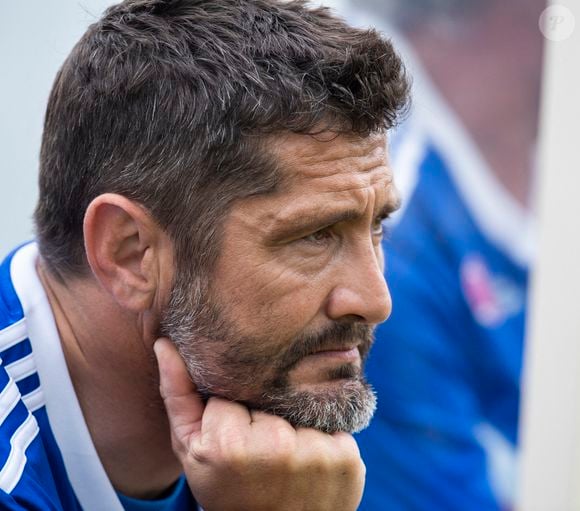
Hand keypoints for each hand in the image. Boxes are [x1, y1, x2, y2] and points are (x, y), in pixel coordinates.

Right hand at [154, 337, 365, 510]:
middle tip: (260, 451)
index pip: (232, 389)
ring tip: (284, 457)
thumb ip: (177, 394)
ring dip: (293, 423)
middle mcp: (276, 445)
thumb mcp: (190, 449)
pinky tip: (309, 462)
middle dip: (263, 414)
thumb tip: (165, 344)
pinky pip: (329, 422)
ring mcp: (316, 452)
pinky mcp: (346, 457)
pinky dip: (320, 436)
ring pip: (299, 406)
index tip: (233, 439)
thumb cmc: (227, 488)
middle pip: (268, 394)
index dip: (231, 412)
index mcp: (229, 444)